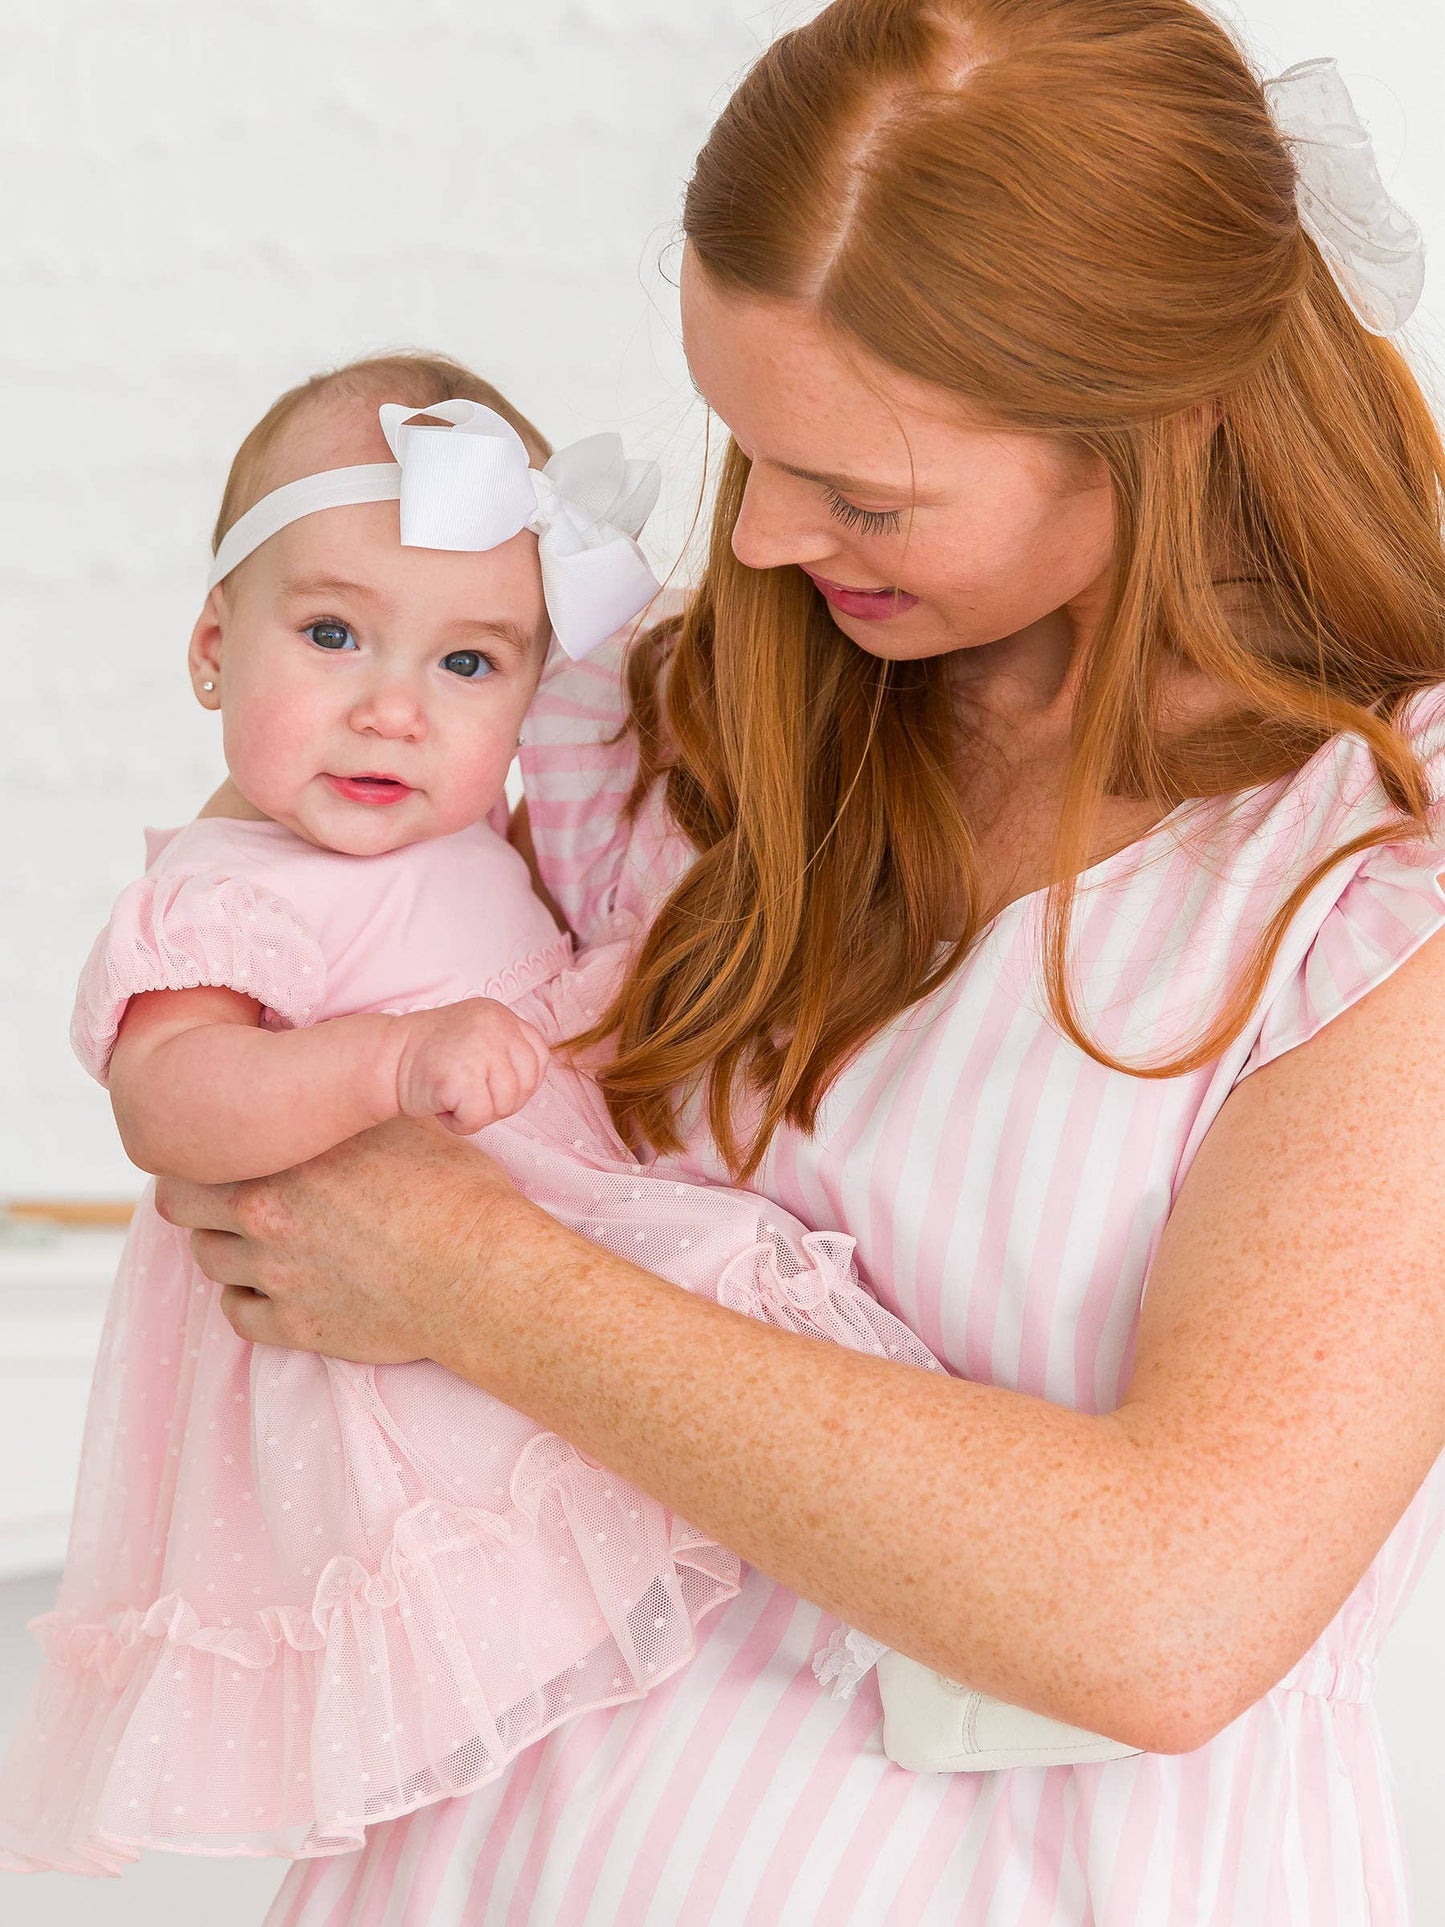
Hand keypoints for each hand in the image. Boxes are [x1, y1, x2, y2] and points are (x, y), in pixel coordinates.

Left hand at [154, 1117, 553, 1368]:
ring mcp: (276, 1274)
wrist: (482, 1275)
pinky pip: (238, 1315)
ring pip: (208, 1260)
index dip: (210, 1150)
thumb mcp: (406, 1121)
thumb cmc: (457, 1192)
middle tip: (232, 1196)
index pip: (196, 1150)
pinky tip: (282, 1287)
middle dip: (200, 1199)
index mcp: (285, 1156)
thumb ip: (354, 1106)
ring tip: (266, 1240)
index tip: (231, 1153)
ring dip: (229, 1248)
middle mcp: (265, 1213)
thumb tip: (346, 1079)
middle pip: (180, 1206)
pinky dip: (252, 1301)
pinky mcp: (296, 1326)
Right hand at [391, 998, 549, 1134]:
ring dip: (479, 1114)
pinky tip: (442, 1106)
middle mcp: (495, 1025)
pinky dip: (461, 1123)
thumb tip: (529, 1087)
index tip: (491, 1086)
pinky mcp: (460, 1075)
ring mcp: (480, 1048)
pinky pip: (479, 1117)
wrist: (386, 1058)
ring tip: (453, 1097)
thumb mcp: (477, 1038)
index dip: (521, 1083)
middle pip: (526, 1085)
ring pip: (506, 1104)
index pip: (538, 1058)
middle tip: (468, 1095)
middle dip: (500, 1102)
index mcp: (501, 1015)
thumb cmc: (431, 1057)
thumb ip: (506, 1051)